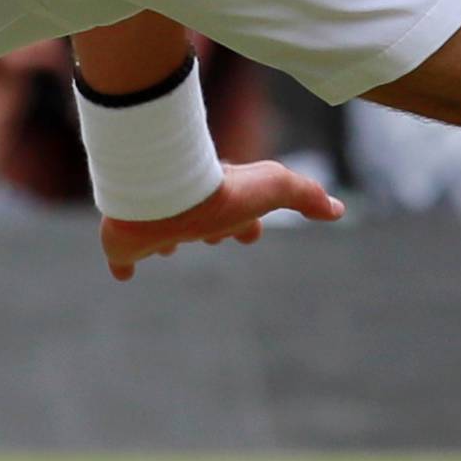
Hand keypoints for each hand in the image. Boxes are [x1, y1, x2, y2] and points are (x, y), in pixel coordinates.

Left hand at [102, 161, 343, 281]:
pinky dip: (124, 265)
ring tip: (170, 249)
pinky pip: (122, 257)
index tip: (251, 232)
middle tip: (214, 237)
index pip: (239, 214)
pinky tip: (122, 273)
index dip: (247, 223)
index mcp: (220, 200)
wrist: (161, 191)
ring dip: (170, 239)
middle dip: (211, 228)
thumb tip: (338, 208)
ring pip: (166, 233)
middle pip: (203, 222)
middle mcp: (187, 211)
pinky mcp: (125, 244)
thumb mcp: (273, 188)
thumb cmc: (219, 190)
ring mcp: (156, 226)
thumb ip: (305, 195)